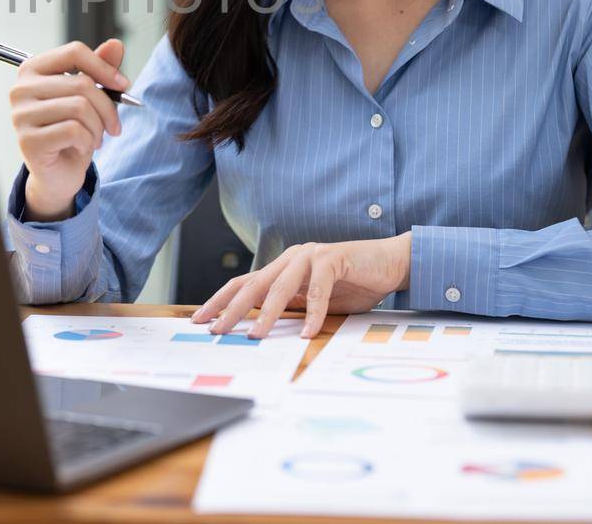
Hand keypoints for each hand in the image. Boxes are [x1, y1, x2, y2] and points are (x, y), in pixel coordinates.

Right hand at [10, 38, 129, 220]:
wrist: (58, 173)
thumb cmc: (72, 132)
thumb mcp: (89, 98)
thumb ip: (99, 69)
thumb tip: (116, 44)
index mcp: (33, 69)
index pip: (73, 52)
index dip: (104, 67)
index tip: (124, 85)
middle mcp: (21, 89)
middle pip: (81, 83)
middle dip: (107, 108)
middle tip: (113, 126)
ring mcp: (20, 115)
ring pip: (79, 107)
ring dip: (97, 128)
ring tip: (94, 138)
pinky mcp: (27, 140)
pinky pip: (73, 131)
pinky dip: (87, 141)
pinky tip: (81, 148)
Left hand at [191, 234, 412, 339]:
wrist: (390, 263)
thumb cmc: (354, 284)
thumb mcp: (315, 302)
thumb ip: (292, 309)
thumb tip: (263, 329)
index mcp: (283, 268)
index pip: (243, 284)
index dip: (220, 301)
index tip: (200, 320)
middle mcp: (291, 258)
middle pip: (252, 285)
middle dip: (231, 309)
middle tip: (216, 330)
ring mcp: (310, 256)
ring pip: (280, 286)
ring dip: (267, 313)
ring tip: (257, 336)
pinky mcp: (333, 258)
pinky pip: (318, 289)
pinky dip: (312, 312)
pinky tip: (308, 332)